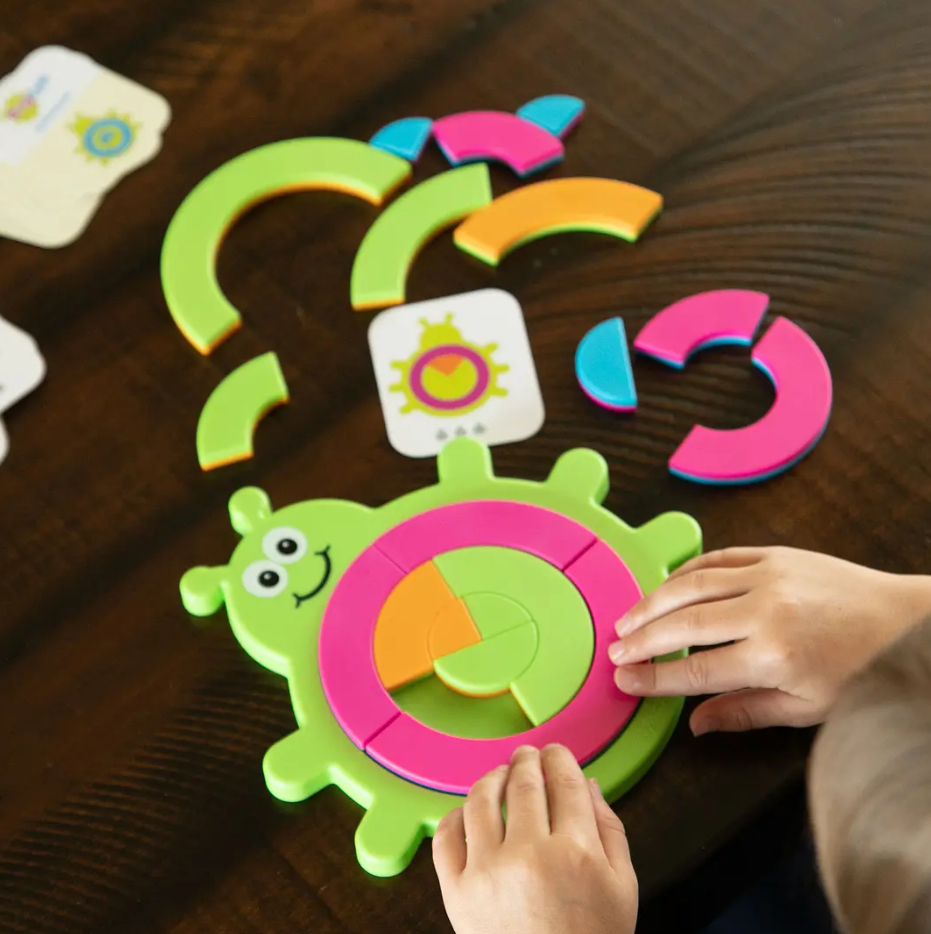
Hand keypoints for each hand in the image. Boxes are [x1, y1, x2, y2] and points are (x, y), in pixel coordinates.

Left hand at [433, 745, 637, 933]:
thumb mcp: (622, 887)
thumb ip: (609, 829)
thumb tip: (588, 783)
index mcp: (575, 853)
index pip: (564, 782)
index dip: (559, 758)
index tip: (555, 753)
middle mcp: (528, 856)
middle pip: (523, 784)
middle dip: (527, 761)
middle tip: (527, 755)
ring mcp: (487, 873)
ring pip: (481, 800)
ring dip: (492, 778)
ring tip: (500, 776)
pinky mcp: (456, 893)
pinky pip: (446, 836)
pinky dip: (455, 816)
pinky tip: (469, 812)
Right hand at [609, 547, 930, 733]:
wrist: (904, 623)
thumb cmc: (861, 670)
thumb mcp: (805, 708)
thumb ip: (744, 712)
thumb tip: (695, 725)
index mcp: (773, 656)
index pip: (694, 670)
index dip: (653, 676)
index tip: (623, 677)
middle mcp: (765, 611)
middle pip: (683, 624)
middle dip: (641, 637)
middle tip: (615, 648)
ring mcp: (769, 576)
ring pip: (691, 584)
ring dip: (653, 601)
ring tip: (628, 617)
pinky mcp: (774, 554)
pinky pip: (716, 557)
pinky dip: (685, 571)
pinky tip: (667, 586)